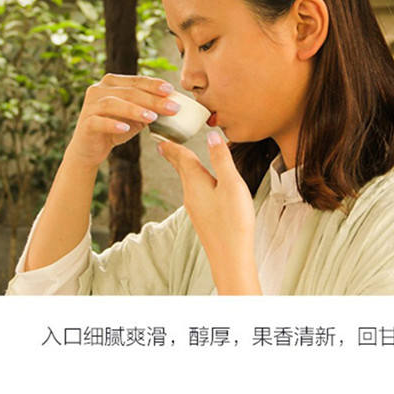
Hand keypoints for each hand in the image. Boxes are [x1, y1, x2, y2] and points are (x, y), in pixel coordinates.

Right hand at [66, 73, 179, 167]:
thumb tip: (173, 104)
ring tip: (152, 118)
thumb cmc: (115, 129)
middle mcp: (98, 90)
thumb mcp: (135, 117)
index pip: (136, 81)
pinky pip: (99, 121)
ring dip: (134, 110)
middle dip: (152, 99)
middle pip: (128, 92)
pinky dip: (113, 124)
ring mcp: (90, 106)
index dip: (153, 84)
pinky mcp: (85, 123)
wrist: (90, 149)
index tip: (171, 90)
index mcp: (112, 83)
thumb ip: (150, 109)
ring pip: (113, 104)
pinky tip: (125, 128)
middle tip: (171, 107)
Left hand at [157, 131, 261, 294]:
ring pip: (187, 181)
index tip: (161, 136)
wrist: (230, 257)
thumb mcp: (231, 184)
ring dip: (183, 168)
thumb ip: (221, 159)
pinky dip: (193, 181)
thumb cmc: (233, 221)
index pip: (182, 158)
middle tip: (163, 145)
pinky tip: (200, 186)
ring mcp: (195, 208)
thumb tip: (211, 136)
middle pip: (181, 169)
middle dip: (174, 155)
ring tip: (180, 160)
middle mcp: (191, 194)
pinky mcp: (202, 218)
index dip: (173, 145)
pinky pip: (194, 192)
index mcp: (195, 182)